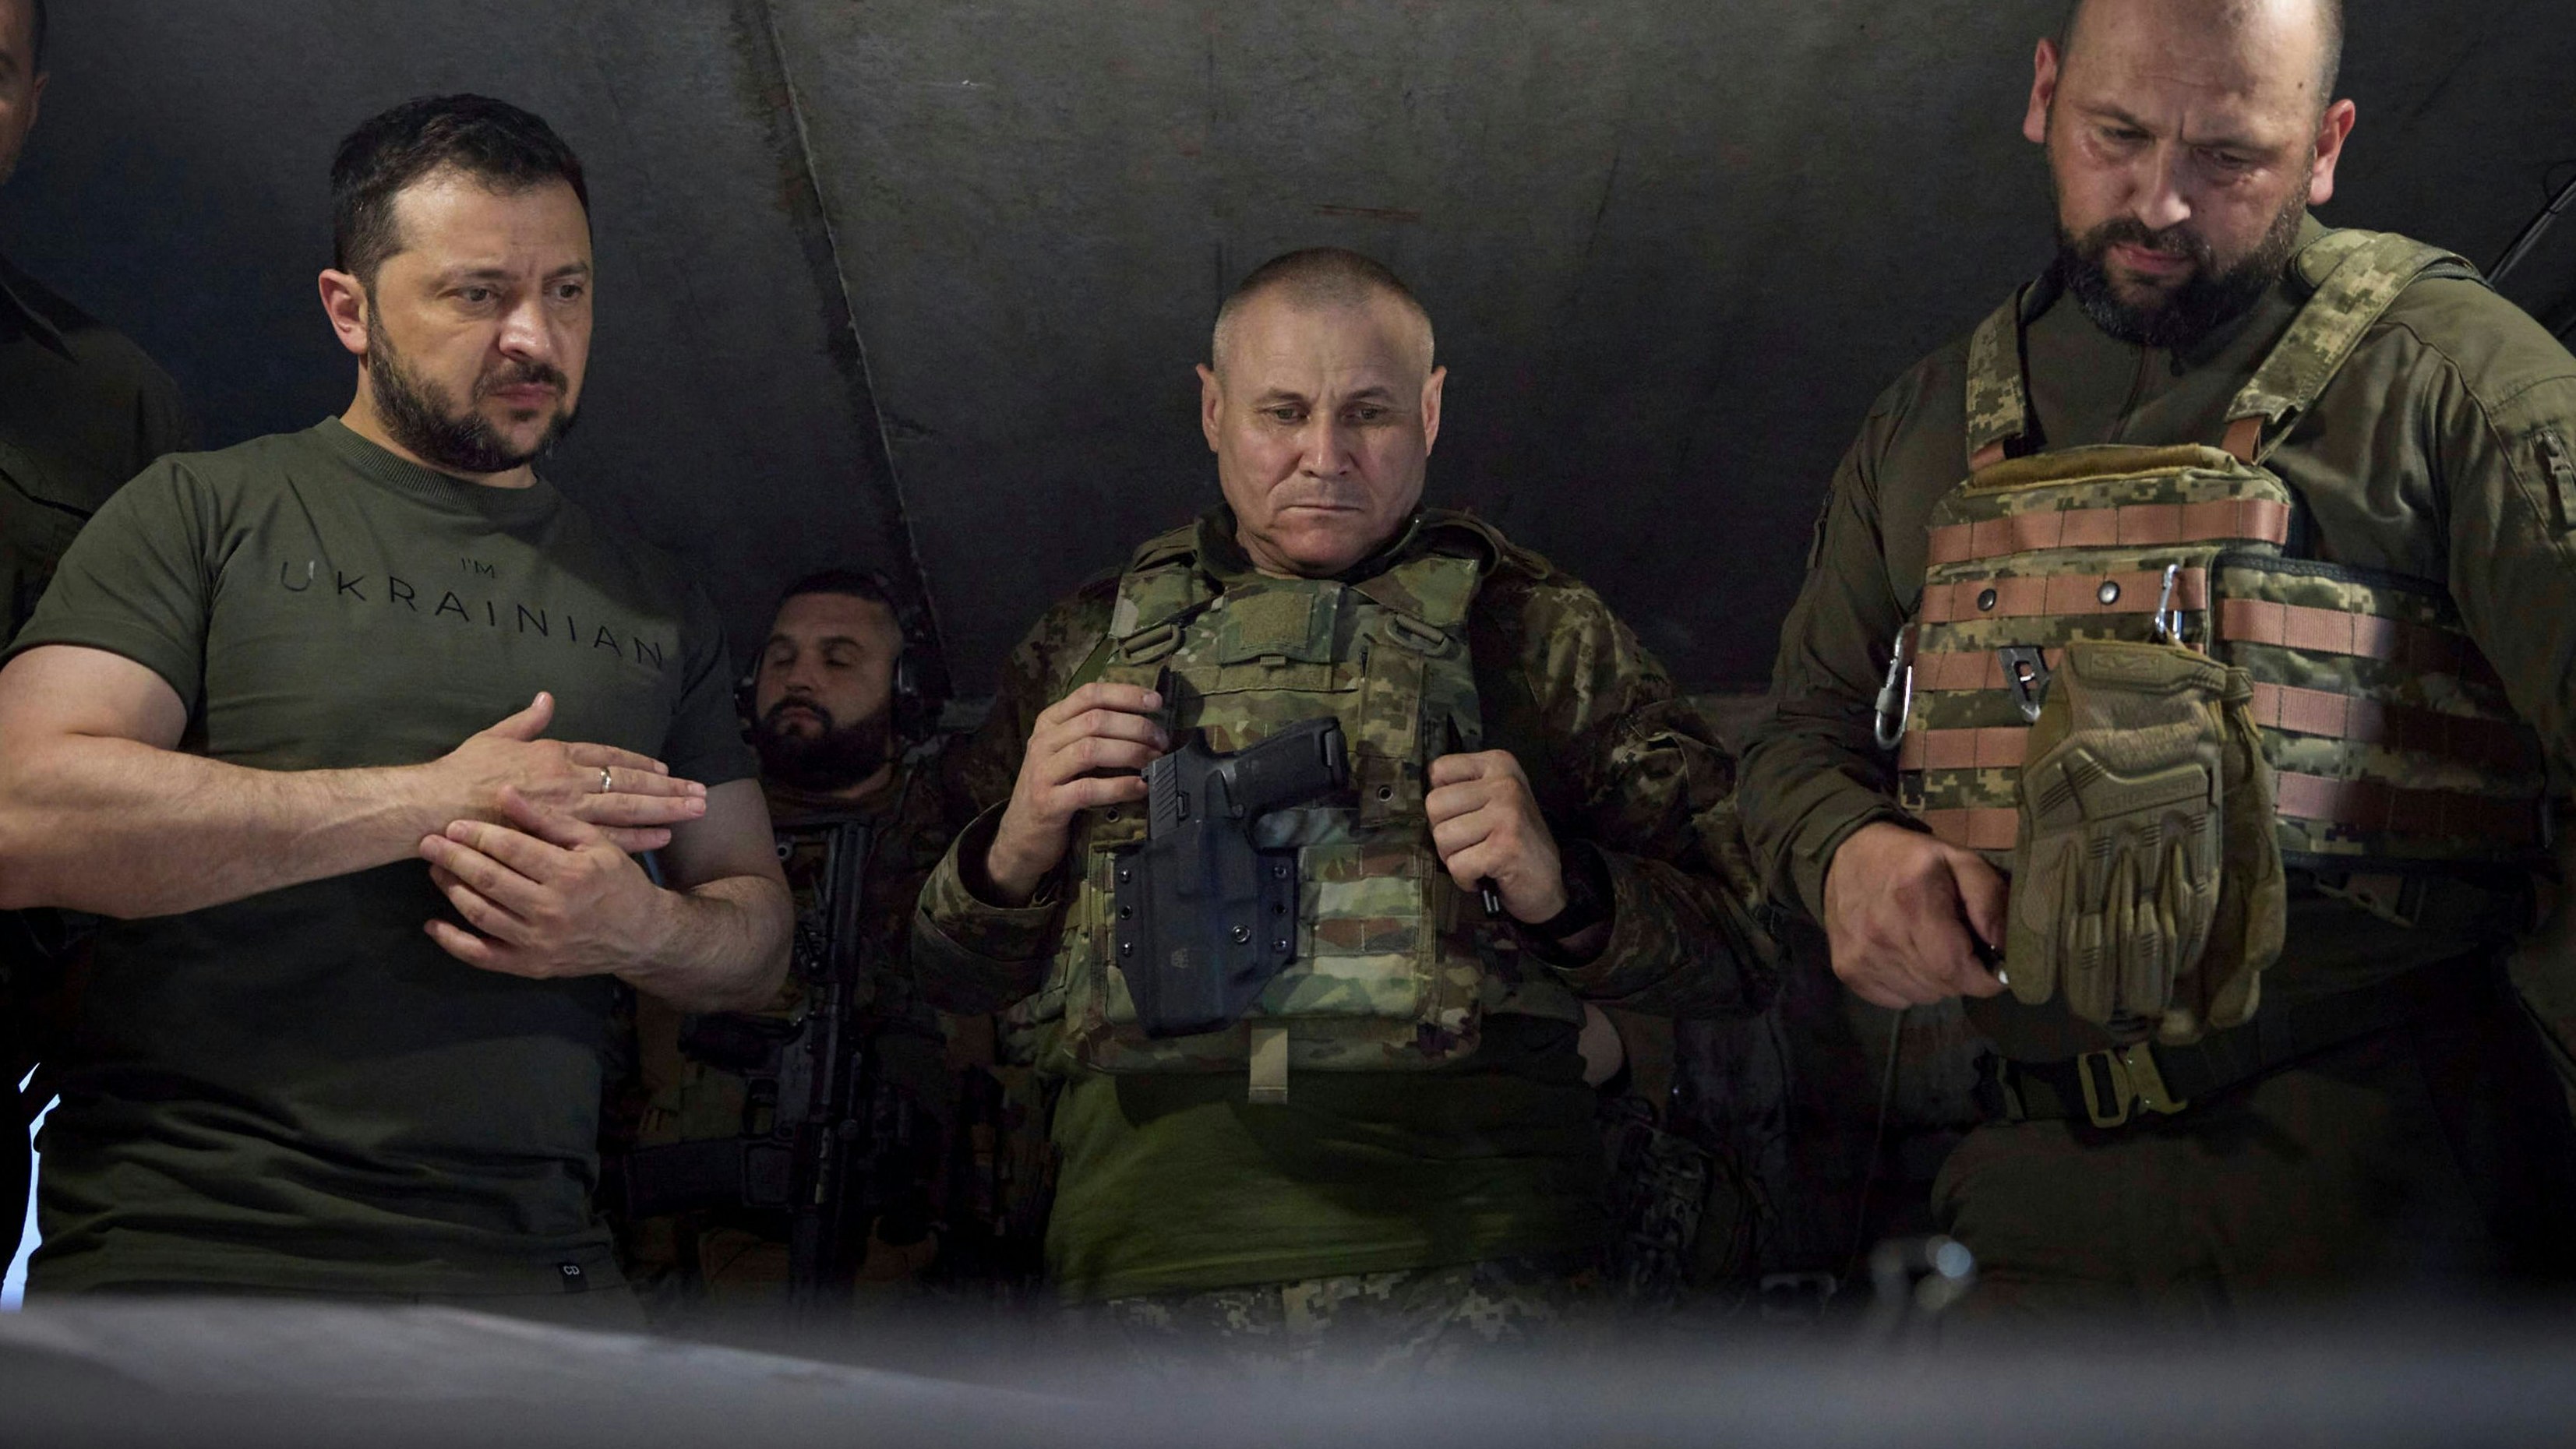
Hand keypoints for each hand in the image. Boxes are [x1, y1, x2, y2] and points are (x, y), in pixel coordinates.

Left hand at [418, 786, 670, 980]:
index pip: (512, 849)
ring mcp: (538, 942)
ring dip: (451, 889)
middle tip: (428, 842)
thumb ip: (549, 820)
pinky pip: (481, 956)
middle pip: (489, 879)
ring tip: (436, 869)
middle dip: (454, 857)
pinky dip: (453, 941)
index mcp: (571, 874)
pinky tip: (434, 925)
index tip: (454, 823)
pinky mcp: (530, 966)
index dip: (479, 834)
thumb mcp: (596, 843)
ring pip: (480, 913)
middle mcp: (552, 910)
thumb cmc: (617, 882)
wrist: (640, 937)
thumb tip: (506, 793)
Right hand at [430, 692, 705, 852]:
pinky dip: (636, 838)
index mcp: (554, 753)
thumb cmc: (460, 773)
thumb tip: (545, 698)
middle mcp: (568, 779)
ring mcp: (566, 809)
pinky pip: (605, 838)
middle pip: (629, 782)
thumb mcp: (494, 736)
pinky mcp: (557, 836)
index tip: (664, 768)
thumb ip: (526, 720)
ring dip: (664, 810)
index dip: (639, 764)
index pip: (608, 757)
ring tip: (696, 811)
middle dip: (668, 788)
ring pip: (627, 809)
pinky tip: (663, 839)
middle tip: (701, 792)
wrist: (436, 807)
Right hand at [985, 682, 1169, 904]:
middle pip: (1095, 720)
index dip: (1125, 695)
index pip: (1089, 694)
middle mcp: (1043, 741)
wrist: (1021, 836)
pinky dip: (1119, 786)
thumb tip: (1147, 723)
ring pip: (1091, 749)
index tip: (1157, 702)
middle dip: (1136, 727)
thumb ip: (1093, 735)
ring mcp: (1042, 772)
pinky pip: (1088, 789)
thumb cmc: (1054, 790)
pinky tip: (1140, 788)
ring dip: (1131, 752)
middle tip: (1161, 741)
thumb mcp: (1066, 754)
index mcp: (1049, 722)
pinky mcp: (1048, 803)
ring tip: (1154, 761)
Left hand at [1425, 750, 1566, 923]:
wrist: (1547, 885)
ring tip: (1480, 859)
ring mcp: (1507, 814)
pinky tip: (1486, 874)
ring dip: (1455, 858)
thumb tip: (1417, 791)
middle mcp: (1505, 783)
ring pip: (1442, 836)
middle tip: (1472, 844)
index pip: (1439, 770)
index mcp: (1500, 763)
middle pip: (1434, 805)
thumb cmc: (1513, 842)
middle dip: (1445, 834)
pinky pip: (1457, 865)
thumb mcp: (1493, 800)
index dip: (1444, 803)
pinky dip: (1465, 879)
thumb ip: (1461, 788)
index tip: (1468, 817)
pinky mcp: (1504, 847)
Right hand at [1822, 821, 2007, 1008]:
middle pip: (1943, 986)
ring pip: (1923, 996)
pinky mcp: (1847, 971)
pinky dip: (1911, 985)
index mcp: (1914, 904)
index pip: (1958, 970)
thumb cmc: (1911, 859)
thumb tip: (2005, 947)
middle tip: (1963, 948)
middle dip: (1964, 975)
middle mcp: (1882, 936)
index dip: (1985, 977)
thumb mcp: (1960, 860)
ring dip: (1937, 980)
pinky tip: (1907, 955)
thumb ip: (1989, 898)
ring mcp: (1860, 957)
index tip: (1993, 965)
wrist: (1845, 856)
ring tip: (1931, 947)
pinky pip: (1898, 999)